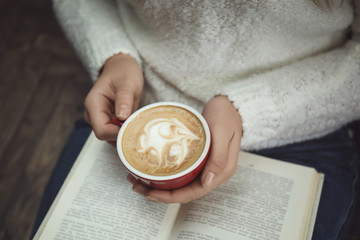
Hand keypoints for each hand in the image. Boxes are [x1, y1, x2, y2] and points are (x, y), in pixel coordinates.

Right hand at [84, 53, 142, 140]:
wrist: (121, 67)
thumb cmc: (123, 72)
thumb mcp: (127, 83)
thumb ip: (124, 99)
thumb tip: (122, 117)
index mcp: (93, 104)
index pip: (101, 130)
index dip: (117, 134)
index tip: (133, 130)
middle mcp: (93, 114)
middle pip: (105, 136)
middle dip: (122, 136)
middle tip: (140, 130)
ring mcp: (100, 118)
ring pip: (111, 137)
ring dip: (125, 135)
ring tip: (139, 126)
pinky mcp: (108, 120)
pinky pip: (116, 132)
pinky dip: (125, 132)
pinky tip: (136, 126)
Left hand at [128, 96, 242, 202]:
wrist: (229, 105)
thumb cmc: (227, 116)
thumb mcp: (223, 133)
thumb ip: (218, 157)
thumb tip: (207, 182)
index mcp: (221, 172)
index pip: (193, 193)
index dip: (170, 197)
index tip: (151, 193)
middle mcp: (212, 173)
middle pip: (184, 191)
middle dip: (159, 194)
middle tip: (137, 185)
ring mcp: (204, 167)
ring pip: (180, 184)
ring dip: (159, 186)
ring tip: (138, 180)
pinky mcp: (198, 159)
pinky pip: (180, 172)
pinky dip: (164, 174)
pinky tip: (151, 170)